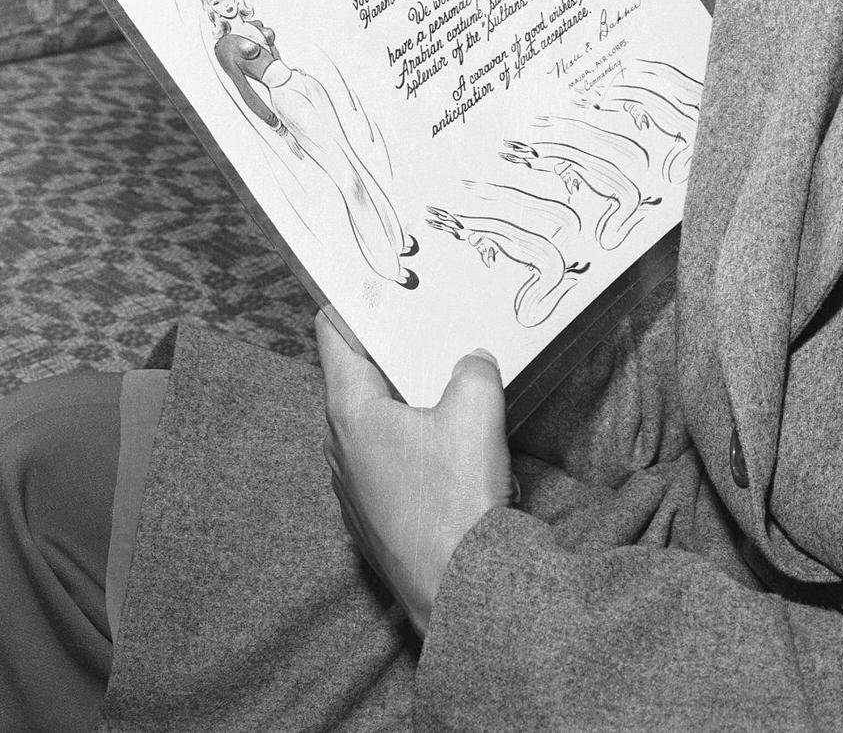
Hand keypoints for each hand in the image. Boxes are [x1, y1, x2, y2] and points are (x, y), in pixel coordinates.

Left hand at [315, 311, 515, 636]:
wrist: (459, 590)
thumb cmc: (456, 498)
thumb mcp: (477, 409)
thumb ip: (474, 369)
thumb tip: (473, 363)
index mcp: (351, 411)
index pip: (333, 336)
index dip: (351, 304)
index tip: (373, 284)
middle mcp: (340, 447)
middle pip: (354, 377)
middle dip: (389, 351)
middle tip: (424, 324)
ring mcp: (353, 487)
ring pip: (371, 421)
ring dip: (401, 399)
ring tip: (443, 378)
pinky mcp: (374, 517)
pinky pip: (385, 459)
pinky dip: (409, 439)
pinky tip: (447, 440)